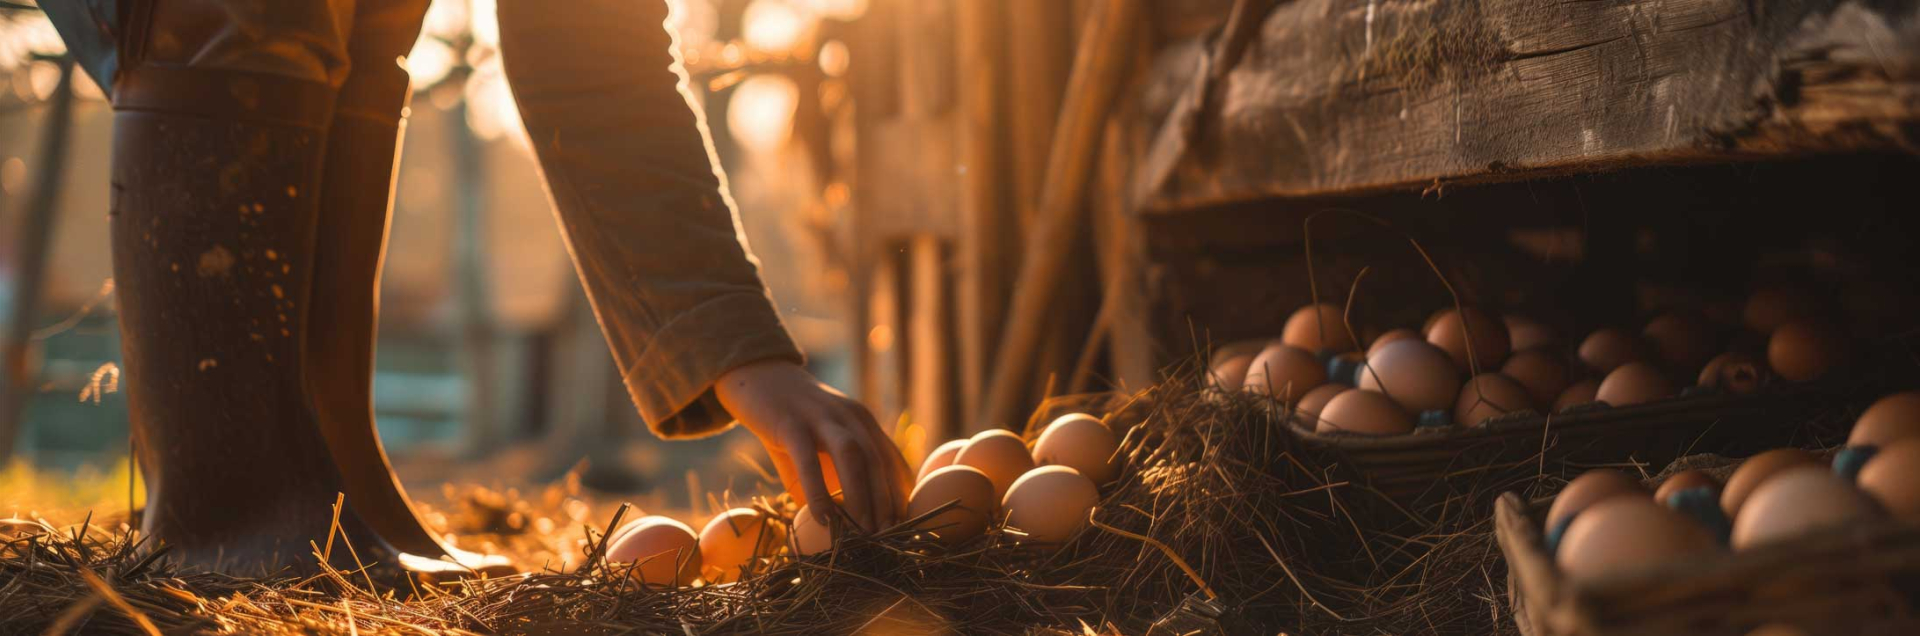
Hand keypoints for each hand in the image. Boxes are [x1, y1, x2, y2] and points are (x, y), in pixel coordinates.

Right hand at [715, 359, 910, 532]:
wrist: (757, 377)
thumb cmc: (789, 423)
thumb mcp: (817, 448)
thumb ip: (829, 479)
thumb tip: (836, 525)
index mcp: (862, 423)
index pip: (891, 461)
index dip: (900, 494)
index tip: (903, 526)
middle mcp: (850, 416)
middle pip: (878, 461)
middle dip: (887, 502)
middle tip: (887, 538)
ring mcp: (822, 416)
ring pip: (853, 456)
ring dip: (862, 496)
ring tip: (863, 533)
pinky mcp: (790, 421)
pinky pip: (808, 459)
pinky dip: (819, 491)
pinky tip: (822, 518)